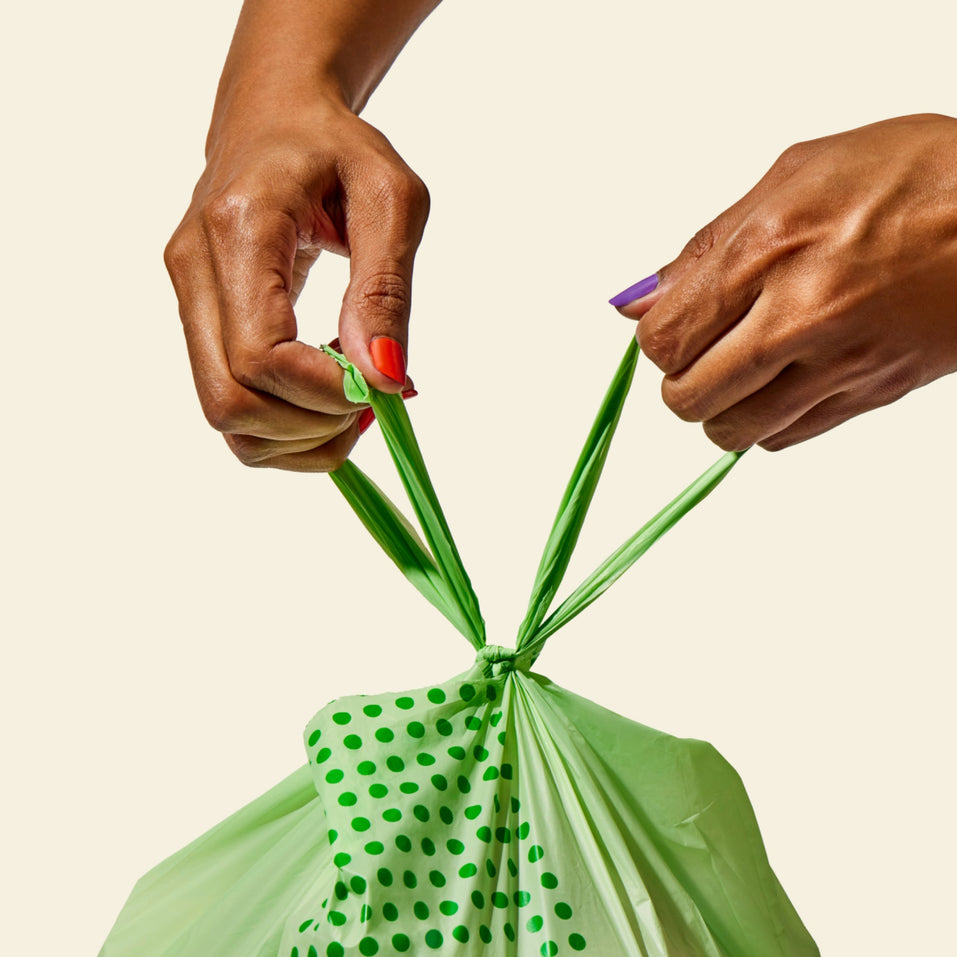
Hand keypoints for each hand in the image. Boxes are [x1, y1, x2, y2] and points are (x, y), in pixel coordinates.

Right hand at [165, 0, 434, 470]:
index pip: (260, 356)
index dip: (325, 394)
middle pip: (231, 401)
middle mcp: (194, 268)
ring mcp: (185, 297)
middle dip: (312, 425)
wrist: (276, 117)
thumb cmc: (338, 149)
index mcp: (240, 229)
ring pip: (224, 416)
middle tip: (371, 399)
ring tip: (350, 400)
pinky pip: (229, 405)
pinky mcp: (195, 318)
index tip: (382, 385)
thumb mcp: (390, 198)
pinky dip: (282, 426)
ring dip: (298, 436)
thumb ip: (385, 291)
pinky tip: (322, 396)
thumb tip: (384, 376)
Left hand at [613, 113, 956, 450]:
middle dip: (682, 379)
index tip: (676, 324)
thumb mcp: (795, 176)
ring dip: (720, 408)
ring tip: (741, 370)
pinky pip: (784, 439)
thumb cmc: (915, 176)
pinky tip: (784, 380)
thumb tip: (638, 300)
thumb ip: (706, 246)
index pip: (664, 339)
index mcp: (769, 252)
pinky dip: (767, 421)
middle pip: (688, 398)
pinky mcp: (871, 394)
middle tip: (704, 350)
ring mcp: (840, 364)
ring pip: (733, 432)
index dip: (658, 339)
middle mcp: (800, 316)